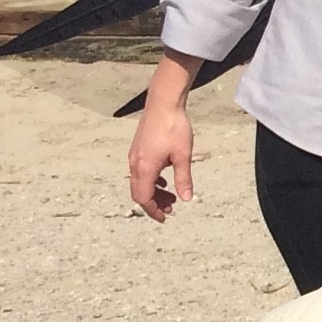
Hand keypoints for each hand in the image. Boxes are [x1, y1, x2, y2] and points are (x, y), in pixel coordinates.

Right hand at [127, 53, 199, 221]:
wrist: (163, 103)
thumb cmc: (174, 127)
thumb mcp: (183, 155)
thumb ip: (183, 178)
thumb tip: (186, 198)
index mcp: (145, 168)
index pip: (144, 198)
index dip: (152, 210)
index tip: (164, 218)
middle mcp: (135, 164)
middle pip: (139, 192)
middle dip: (153, 203)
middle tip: (170, 209)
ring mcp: (134, 155)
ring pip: (139, 182)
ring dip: (153, 192)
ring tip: (170, 196)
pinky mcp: (138, 148)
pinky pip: (140, 172)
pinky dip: (150, 180)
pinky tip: (164, 179)